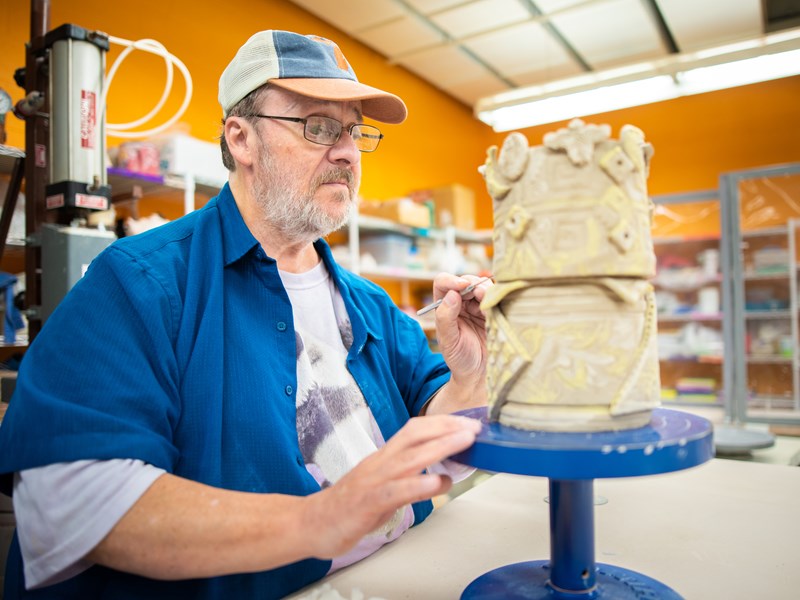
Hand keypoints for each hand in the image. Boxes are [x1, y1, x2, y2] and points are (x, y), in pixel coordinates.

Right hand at [302, 414, 480, 558]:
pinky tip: (438, 481)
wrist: (310, 523)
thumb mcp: (382, 486)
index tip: (464, 422)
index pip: (413, 430)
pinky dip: (419, 484)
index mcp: (383, 457)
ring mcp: (374, 480)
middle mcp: (380, 463)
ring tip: (465, 442)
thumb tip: (439, 476)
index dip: (440, 423)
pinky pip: (396, 490)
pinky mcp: (369, 501)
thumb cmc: (348, 506)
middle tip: (474, 428)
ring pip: (411, 458)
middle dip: (448, 430)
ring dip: (441, 447)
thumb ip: (408, 479)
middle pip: (416, 437)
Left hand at [432, 273, 490, 394]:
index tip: (461, 286)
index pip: (443, 283)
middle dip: (473, 284)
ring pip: (483, 287)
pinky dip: (498, 298)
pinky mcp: (495, 312)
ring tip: (490, 302)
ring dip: (487, 290)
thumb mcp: (449, 341)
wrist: (480, 374)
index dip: (451, 280)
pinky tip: (499, 307)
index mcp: (445, 307)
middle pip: (466, 281)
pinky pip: (497, 298)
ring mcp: (479, 307)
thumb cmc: (460, 359)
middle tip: (480, 294)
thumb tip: (451, 294)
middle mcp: (461, 303)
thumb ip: (446, 318)